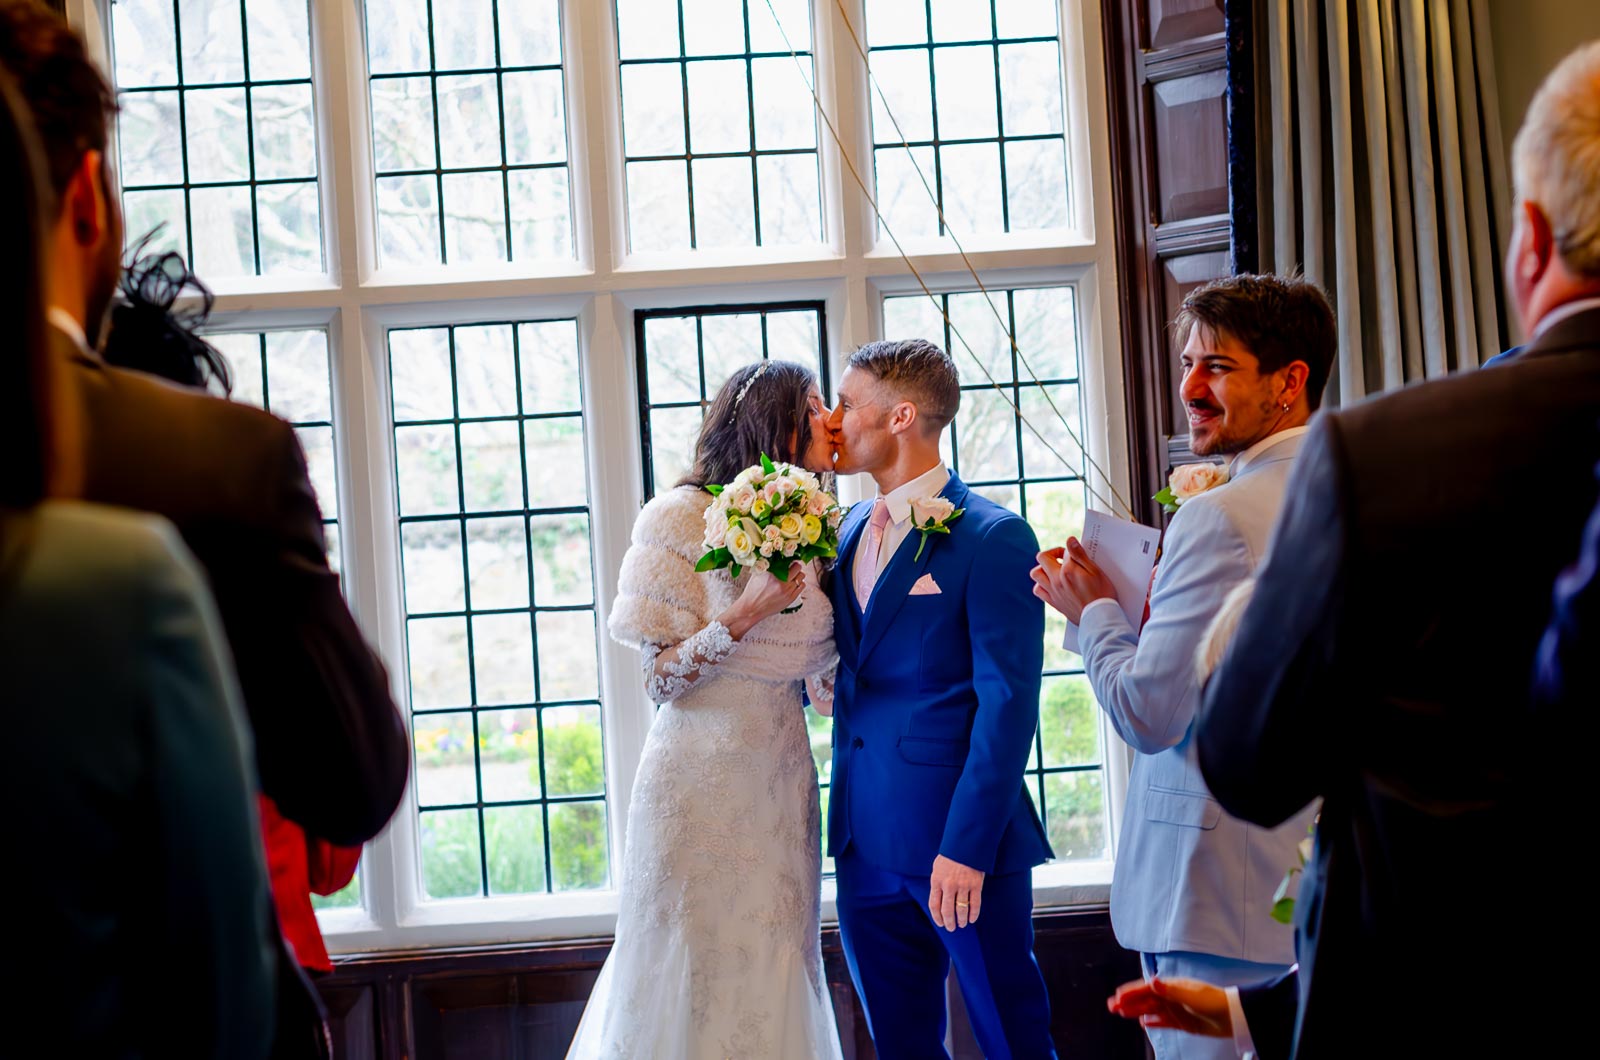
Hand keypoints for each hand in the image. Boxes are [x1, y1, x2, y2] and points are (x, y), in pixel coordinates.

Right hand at [723, 563, 805, 637]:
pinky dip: (799, 583)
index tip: (790, 561)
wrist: (751, 608)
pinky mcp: (790, 598)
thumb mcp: (757, 574)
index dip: (790, 560)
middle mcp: (781, 581)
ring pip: (801, 577)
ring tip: (792, 577)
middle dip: (795, 566)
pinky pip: (802, 586)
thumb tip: (774, 557)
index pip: (789, 561)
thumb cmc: (752, 592)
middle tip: (792, 568)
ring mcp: (787, 590)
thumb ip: (766, 565)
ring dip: (798, 575)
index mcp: (773, 573)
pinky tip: (794, 584)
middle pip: (798, 568)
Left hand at [929, 855, 983, 930]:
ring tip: (962, 924)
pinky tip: (972, 919)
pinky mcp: (976, 885)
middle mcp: (948, 885)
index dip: (937, 917)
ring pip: (961, 910)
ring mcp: (963, 886)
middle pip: (947, 911)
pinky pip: (975, 904)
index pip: (934, 905)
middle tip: (951, 928)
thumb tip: (938, 900)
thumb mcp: (937, 868)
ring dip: (961, 920)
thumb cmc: (950, 857)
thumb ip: (937, 884)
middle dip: (949, 922)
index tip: (940, 923)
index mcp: (936, 881)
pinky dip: (974, 914)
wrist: (966, 845)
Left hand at [1030, 540, 1117, 623]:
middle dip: (1052, 554)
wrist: (1099, 618)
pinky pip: (1038, 590)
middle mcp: (1056, 580)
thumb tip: (1069, 540)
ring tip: (1055, 570)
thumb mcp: (1095, 571)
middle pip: (1043, 558)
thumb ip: (1080, 555)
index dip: (1071, 550)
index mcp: (1068, 570)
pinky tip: (1051, 584)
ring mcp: (1053, 591)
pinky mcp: (1053, 602)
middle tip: (1063, 558)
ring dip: (1043, 568)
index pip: (1064, 551)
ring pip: (1036, 573)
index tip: (1078, 555)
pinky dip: (1041, 584)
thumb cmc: (1101, 594)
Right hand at [1106, 976, 1232, 1037]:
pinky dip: (1152, 1022)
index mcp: (1172, 986)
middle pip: (1145, 999)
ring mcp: (1176, 1009)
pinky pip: (1163, 1022)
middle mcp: (1172, 996)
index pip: (1146, 988)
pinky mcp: (1182, 1022)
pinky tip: (1143, 1023)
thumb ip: (1171, 990)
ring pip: (1150, 1010)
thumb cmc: (1214, 1002)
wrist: (1234, 1017)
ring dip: (1135, 1011)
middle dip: (1128, 1001)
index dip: (1131, 992)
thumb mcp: (1191, 995)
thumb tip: (1152, 981)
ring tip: (1120, 1013)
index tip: (1117, 996)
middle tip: (1111, 1006)